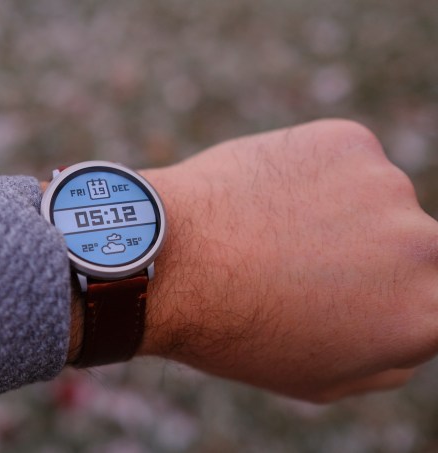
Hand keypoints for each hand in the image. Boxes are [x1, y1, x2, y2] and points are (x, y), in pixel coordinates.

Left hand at [138, 119, 437, 401]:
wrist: (173, 262)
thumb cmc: (238, 330)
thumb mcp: (322, 377)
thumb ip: (390, 353)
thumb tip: (415, 314)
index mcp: (428, 313)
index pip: (430, 292)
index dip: (386, 290)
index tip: (350, 283)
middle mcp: (426, 248)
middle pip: (412, 244)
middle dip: (370, 252)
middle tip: (305, 259)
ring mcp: (388, 188)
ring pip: (374, 198)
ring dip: (337, 209)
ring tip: (269, 231)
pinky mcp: (349, 142)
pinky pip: (341, 160)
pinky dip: (312, 173)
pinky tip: (264, 196)